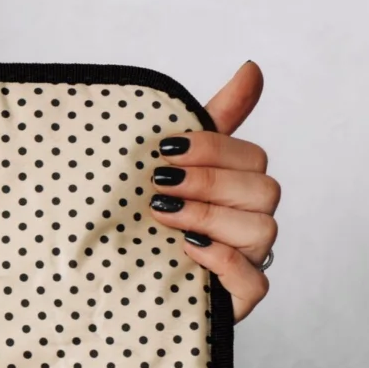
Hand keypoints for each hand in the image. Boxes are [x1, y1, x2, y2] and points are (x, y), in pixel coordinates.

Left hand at [145, 60, 279, 322]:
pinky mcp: (235, 300)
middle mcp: (247, 222)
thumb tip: (253, 67)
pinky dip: (224, 262)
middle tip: (157, 185)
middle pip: (264, 190)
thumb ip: (213, 119)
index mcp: (236, 187)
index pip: (252, 157)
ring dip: (209, 217)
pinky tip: (188, 251)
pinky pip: (256, 282)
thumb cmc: (147, 214)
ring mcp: (245, 262)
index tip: (163, 151)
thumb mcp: (171, 163)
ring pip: (263, 231)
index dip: (212, 149)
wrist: (104, 278)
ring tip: (162, 216)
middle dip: (208, 182)